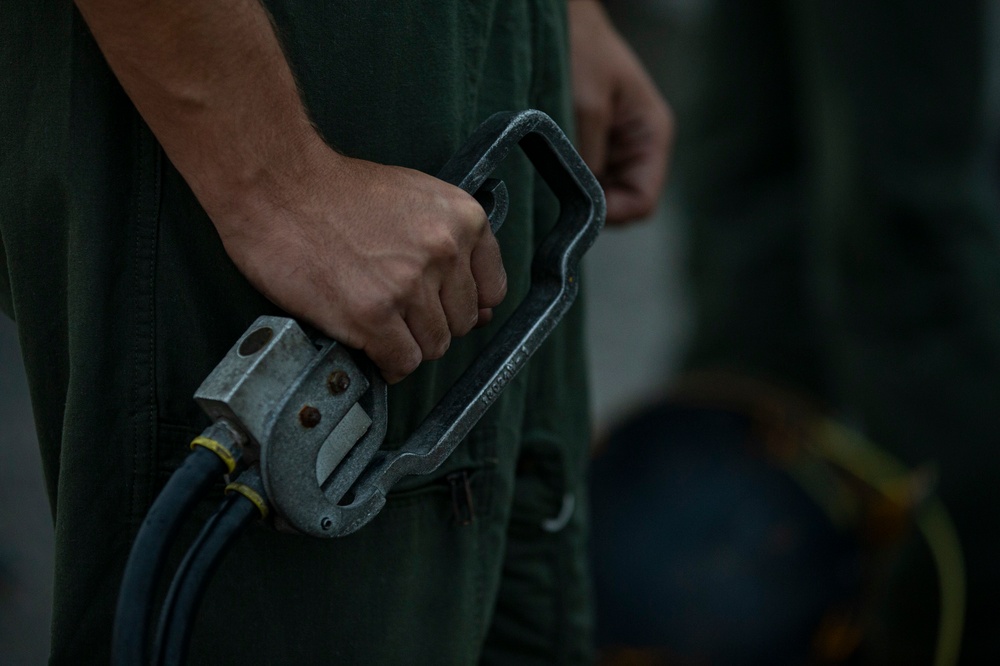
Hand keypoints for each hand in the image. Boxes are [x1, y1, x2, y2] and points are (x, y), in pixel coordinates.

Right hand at [214, 143, 506, 383]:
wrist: (276, 185)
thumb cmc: (335, 191)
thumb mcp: (414, 199)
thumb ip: (451, 247)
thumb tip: (482, 309)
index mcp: (463, 220)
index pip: (492, 290)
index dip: (462, 304)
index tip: (442, 306)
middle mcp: (444, 251)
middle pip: (462, 323)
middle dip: (431, 324)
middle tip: (396, 311)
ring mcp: (409, 285)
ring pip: (433, 347)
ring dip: (406, 344)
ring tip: (376, 324)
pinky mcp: (373, 315)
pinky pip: (401, 363)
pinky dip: (386, 364)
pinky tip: (368, 345)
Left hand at [568, 0, 673, 224]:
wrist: (563, 17)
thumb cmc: (582, 48)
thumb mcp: (586, 104)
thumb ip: (588, 156)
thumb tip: (585, 199)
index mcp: (651, 136)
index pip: (643, 202)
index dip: (612, 213)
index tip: (578, 210)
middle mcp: (639, 146)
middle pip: (624, 202)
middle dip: (595, 204)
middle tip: (560, 194)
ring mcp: (617, 146)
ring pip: (604, 192)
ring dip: (580, 190)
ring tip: (554, 174)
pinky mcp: (595, 142)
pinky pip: (587, 175)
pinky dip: (570, 176)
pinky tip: (551, 164)